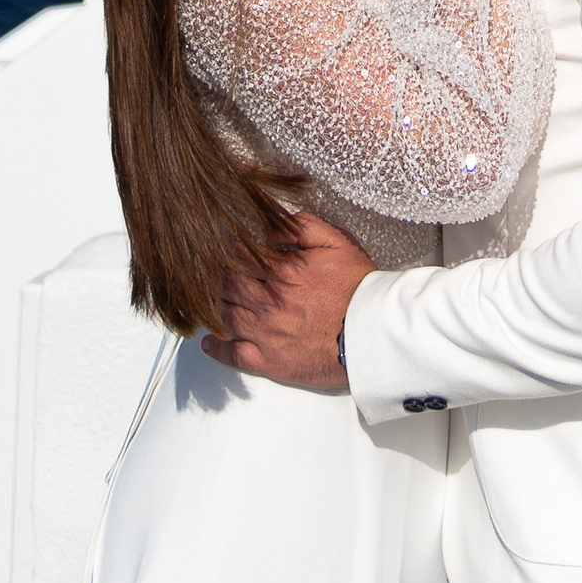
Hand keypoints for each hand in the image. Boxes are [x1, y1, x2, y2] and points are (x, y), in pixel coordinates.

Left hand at [209, 212, 370, 388]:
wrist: (372, 335)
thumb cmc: (357, 288)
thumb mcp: (336, 242)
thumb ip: (301, 226)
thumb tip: (273, 220)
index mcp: (283, 271)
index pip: (240, 256)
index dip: (228, 251)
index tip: (223, 250)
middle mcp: (269, 302)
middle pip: (228, 285)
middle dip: (218, 276)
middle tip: (213, 273)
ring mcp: (266, 334)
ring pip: (226, 316)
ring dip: (215, 305)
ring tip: (212, 299)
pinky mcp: (270, 362)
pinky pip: (234, 356)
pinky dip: (217, 348)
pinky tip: (209, 342)